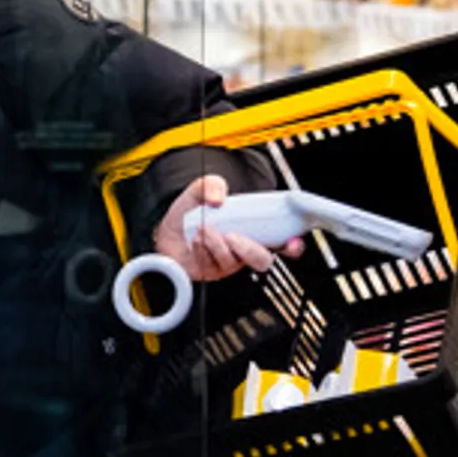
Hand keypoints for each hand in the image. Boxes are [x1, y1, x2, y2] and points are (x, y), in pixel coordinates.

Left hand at [153, 173, 299, 282]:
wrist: (165, 229)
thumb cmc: (189, 213)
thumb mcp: (200, 190)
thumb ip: (212, 184)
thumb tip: (220, 198)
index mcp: (253, 231)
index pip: (283, 243)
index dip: (293, 246)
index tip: (291, 241)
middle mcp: (243, 250)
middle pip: (263, 261)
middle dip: (249, 249)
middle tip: (231, 235)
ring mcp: (226, 264)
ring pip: (233, 263)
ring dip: (217, 245)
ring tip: (203, 228)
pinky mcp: (209, 272)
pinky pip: (211, 266)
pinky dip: (202, 249)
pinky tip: (195, 239)